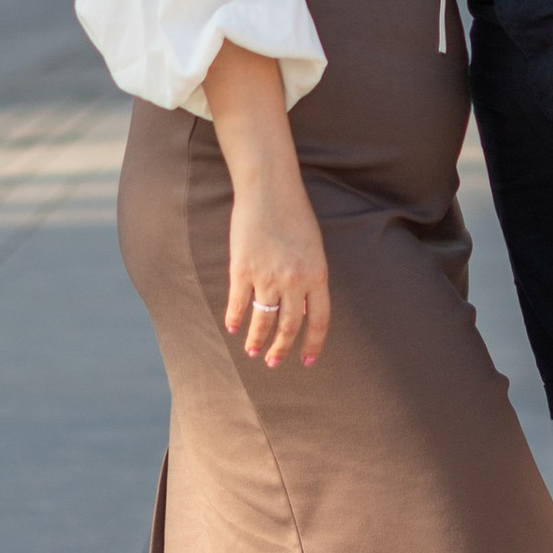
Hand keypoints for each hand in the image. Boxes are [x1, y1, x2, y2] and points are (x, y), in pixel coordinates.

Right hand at [225, 175, 331, 367]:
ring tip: (251, 351)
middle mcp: (294, 281)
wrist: (269, 189)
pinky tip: (233, 327)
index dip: (313, 345)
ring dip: (256, 340)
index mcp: (317, 275)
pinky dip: (235, 319)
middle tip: (273, 363)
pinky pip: (238, 303)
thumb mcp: (313, 248)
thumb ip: (309, 279)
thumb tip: (300, 312)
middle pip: (289, 327)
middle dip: (281, 349)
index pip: (319, 321)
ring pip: (263, 320)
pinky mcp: (242, 270)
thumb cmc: (294, 215)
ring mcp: (267, 277)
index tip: (307, 362)